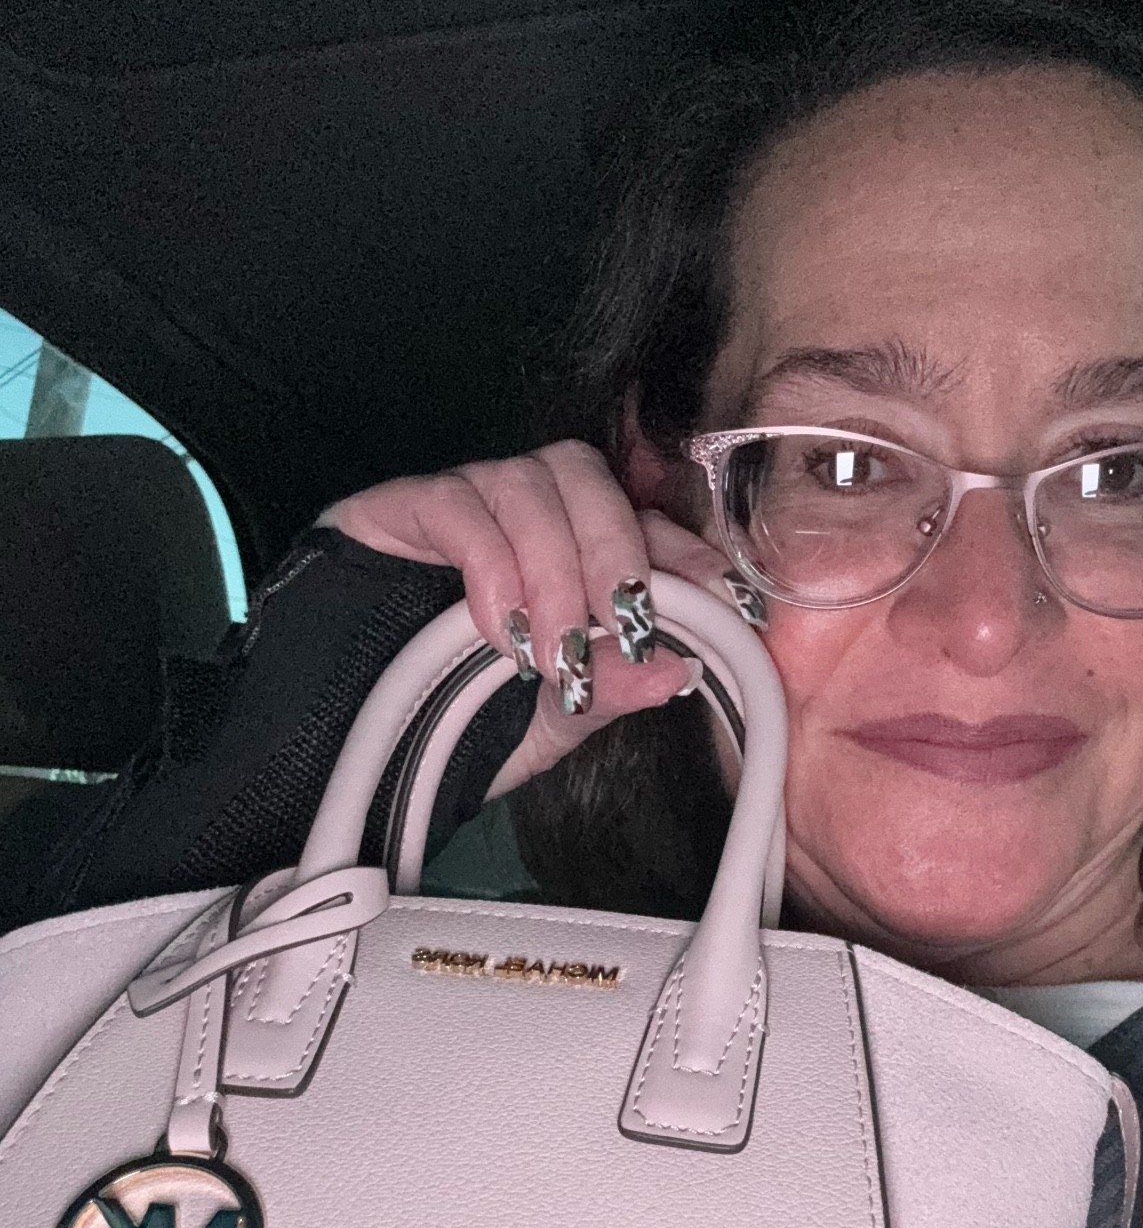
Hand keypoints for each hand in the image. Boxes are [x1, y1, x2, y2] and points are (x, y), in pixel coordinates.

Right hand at [319, 441, 733, 797]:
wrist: (342, 750)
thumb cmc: (447, 730)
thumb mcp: (545, 725)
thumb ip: (607, 695)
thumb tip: (679, 667)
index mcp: (565, 555)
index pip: (636, 517)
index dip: (678, 549)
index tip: (715, 597)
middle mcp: (517, 514)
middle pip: (585, 476)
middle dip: (618, 551)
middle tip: (623, 626)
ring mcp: (459, 502)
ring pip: (529, 481)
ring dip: (556, 567)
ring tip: (551, 650)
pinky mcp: (399, 505)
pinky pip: (459, 503)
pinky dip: (493, 565)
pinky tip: (499, 631)